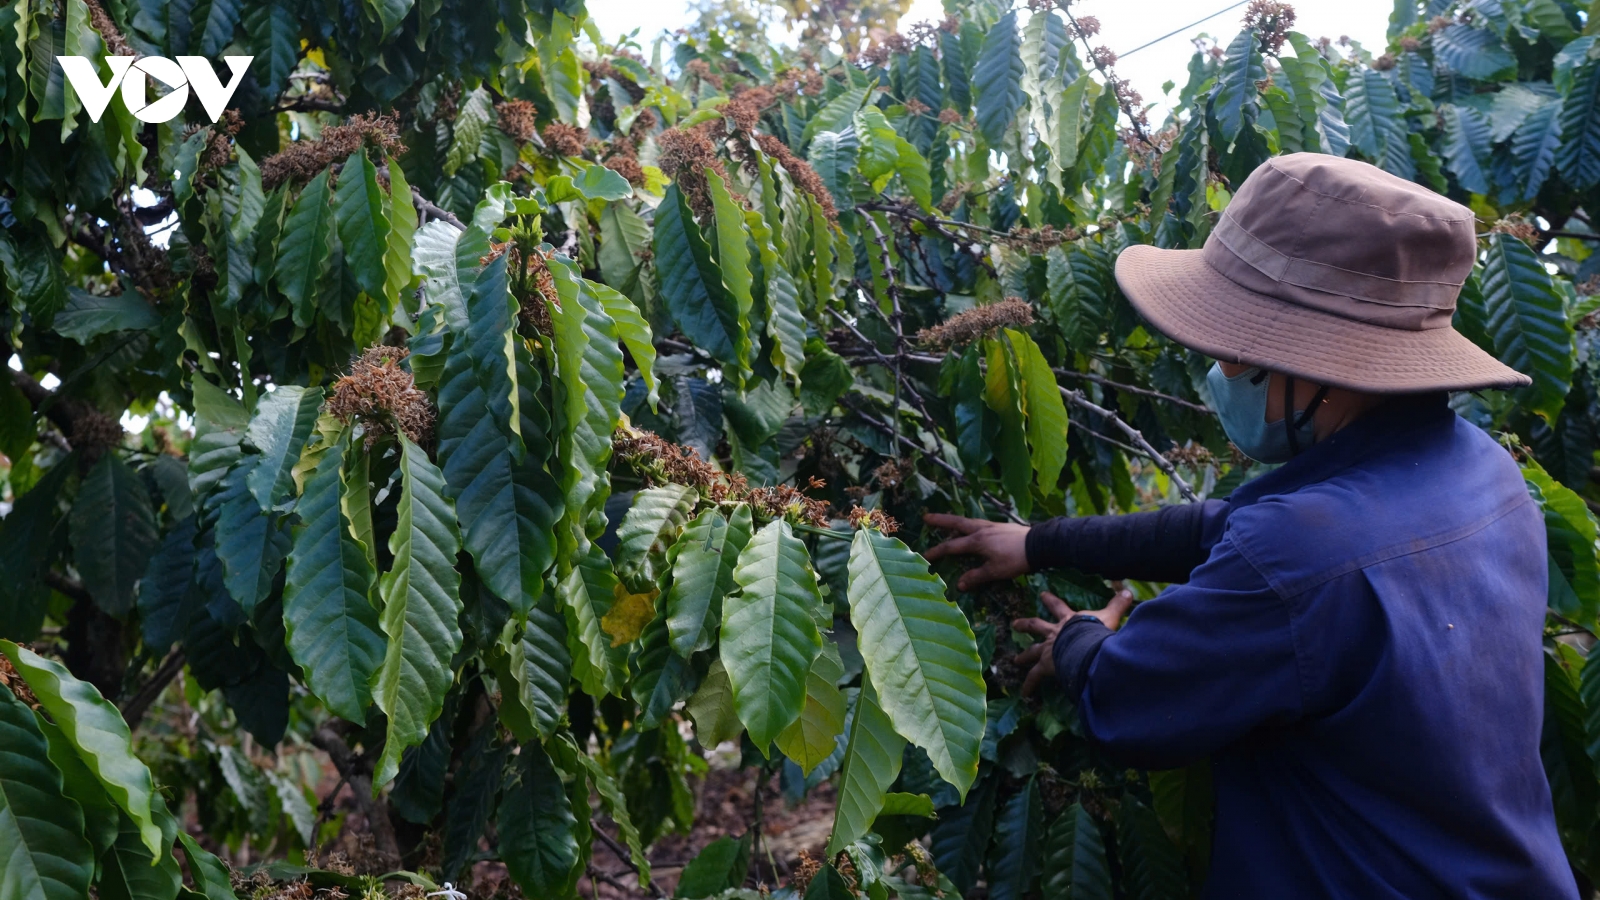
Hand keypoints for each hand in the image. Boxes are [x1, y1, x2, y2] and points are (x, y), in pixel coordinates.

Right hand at [922, 513, 1031, 590]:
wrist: (1039, 544)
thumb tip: (959, 584)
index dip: (936, 551)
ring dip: (954, 521)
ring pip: (968, 521)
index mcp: (976, 541)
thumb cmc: (1016, 559)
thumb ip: (976, 576)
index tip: (924, 555)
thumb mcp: (995, 571)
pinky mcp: (999, 526)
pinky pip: (978, 523)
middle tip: (926, 517)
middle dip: (940, 521)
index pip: (951, 546)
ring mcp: (990, 526)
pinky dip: (969, 524)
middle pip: (956, 523)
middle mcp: (980, 530)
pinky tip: (972, 527)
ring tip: (947, 521)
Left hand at [1011, 588, 1134, 696]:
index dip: (1050, 600)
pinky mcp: (1046, 665)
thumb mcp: (1109, 616)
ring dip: (1023, 656)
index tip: (1042, 594)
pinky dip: (1029, 685)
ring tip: (1015, 660)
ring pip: (1031, 651)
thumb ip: (1118, 605)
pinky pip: (1035, 676)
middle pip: (1036, 626)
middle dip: (1025, 625)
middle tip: (1014, 623)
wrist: (1085, 646)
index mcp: (1068, 621)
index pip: (1058, 607)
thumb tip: (1129, 592)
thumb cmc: (1096, 631)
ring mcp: (1048, 649)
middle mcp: (1054, 633)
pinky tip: (1024, 693)